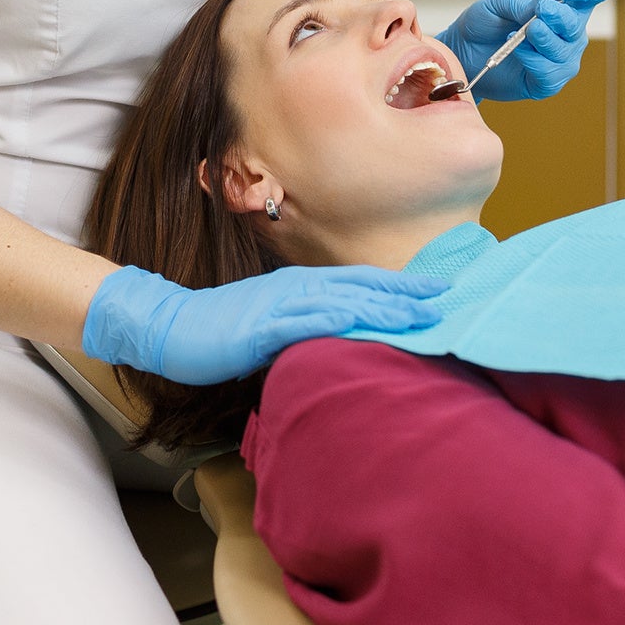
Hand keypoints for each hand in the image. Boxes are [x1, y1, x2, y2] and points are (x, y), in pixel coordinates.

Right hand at [82, 264, 447, 386]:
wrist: (172, 328)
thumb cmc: (223, 330)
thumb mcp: (276, 326)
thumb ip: (308, 326)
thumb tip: (343, 340)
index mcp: (304, 287)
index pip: (363, 284)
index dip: (404, 287)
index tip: (442, 292)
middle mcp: (299, 288)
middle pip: (365, 287)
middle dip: (410, 293)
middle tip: (452, 298)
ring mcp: (282, 303)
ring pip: (345, 300)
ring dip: (387, 304)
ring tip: (425, 310)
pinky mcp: (263, 323)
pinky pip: (306, 320)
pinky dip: (337, 319)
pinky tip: (363, 322)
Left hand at [436, 0, 613, 101]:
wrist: (463, 53)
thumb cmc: (484, 24)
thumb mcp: (499, 1)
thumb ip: (523, 0)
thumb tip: (546, 7)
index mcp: (563, 7)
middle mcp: (569, 34)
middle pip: (577, 25)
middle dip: (557, 18)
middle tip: (536, 16)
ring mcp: (560, 60)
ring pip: (563, 52)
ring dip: (541, 41)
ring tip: (518, 36)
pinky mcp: (548, 83)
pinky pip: (550, 74)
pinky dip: (532, 61)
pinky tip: (518, 54)